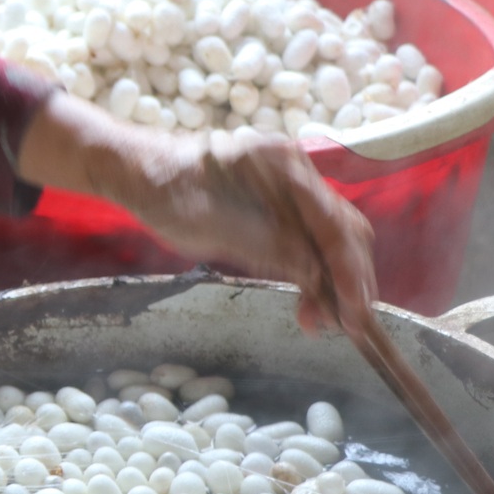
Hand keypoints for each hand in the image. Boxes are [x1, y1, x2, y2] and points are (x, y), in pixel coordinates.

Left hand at [17, 91, 377, 334]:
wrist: (138, 173)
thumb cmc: (165, 190)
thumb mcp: (210, 223)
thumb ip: (266, 246)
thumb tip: (317, 276)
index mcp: (284, 164)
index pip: (336, 222)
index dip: (350, 271)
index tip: (356, 313)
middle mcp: (298, 173)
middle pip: (345, 231)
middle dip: (351, 281)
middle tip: (350, 329)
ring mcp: (292, 191)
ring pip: (333, 242)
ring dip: (334, 284)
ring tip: (322, 324)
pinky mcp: (282, 210)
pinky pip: (311, 246)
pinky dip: (315, 278)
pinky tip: (309, 308)